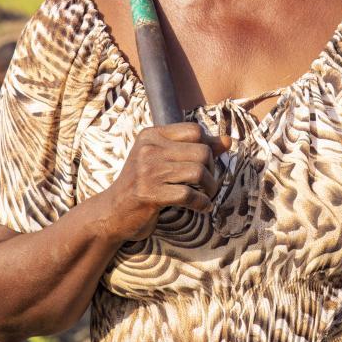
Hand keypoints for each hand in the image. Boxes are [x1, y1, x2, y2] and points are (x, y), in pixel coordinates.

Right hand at [104, 123, 229, 241]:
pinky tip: (203, 207)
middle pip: (201, 151)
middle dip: (212, 170)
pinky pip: (189, 195)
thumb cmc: (143, 183)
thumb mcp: (164, 159)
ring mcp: (148, 171)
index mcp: (152, 135)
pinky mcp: (150, 194)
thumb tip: (228, 140)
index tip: (205, 163)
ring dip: (210, 187)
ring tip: (208, 195)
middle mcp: (149, 149)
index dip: (207, 146)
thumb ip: (195, 148)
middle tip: (208, 183)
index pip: (194, 130)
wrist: (113, 211)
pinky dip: (202, 203)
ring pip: (198, 172)